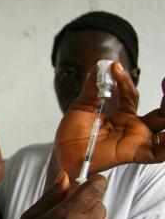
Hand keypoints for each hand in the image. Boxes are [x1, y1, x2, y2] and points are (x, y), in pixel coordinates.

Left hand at [54, 62, 164, 178]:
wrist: (63, 154)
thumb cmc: (72, 133)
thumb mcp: (82, 106)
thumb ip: (92, 87)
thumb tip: (101, 65)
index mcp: (122, 114)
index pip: (131, 94)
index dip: (125, 81)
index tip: (114, 68)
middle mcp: (133, 126)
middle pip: (162, 112)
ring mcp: (135, 139)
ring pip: (164, 128)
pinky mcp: (133, 153)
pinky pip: (159, 153)